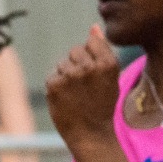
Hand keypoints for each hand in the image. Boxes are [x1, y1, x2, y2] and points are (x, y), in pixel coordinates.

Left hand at [46, 25, 122, 147]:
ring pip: (62, 63)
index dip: (91, 56)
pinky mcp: (54, 85)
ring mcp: (70, 75)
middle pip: (75, 51)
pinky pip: (52, 76)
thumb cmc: (102, 105)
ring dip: (66, 75)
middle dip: (77, 64)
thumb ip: (102, 50)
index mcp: (107, 63)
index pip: (91, 41)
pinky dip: (56, 86)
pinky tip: (66, 99)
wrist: (91, 134)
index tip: (94, 73)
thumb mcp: (110, 76)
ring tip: (76, 94)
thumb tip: (93, 27)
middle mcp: (89, 67)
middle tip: (84, 86)